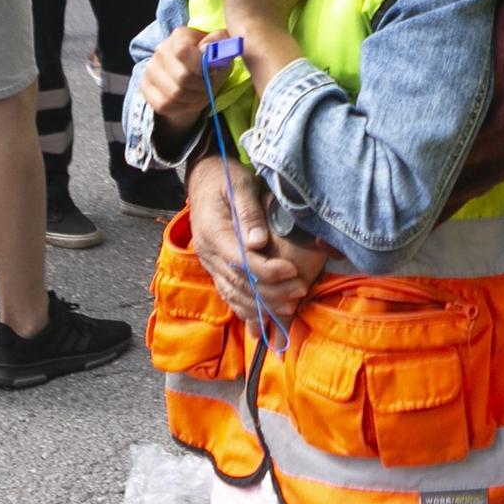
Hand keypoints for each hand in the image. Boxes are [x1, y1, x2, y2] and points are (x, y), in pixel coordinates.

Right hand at [142, 26, 218, 127]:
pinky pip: (163, 105)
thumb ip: (219, 43)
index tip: (210, 72)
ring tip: (198, 94)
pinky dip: (180, 108)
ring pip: (173, 94)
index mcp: (180, 35)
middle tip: (206, 87)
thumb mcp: (221, 50)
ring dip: (192, 100)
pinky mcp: (145, 86)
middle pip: (182, 78)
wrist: (193, 76)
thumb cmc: (208, 61)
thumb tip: (207, 48)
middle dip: (201, 87)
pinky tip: (186, 102)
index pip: (183, 51)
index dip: (200, 68)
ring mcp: (150, 68)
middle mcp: (161, 49)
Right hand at [186, 158, 312, 325]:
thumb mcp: (239, 185)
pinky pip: (228, 295)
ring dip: (261, 306)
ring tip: (289, 309)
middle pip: (239, 282)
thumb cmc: (226, 178)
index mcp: (213, 233)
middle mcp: (208, 253)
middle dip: (271, 292)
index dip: (267, 270)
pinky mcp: (215, 268)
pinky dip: (245, 311)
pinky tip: (261, 325)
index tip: (292, 271)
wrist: (203, 179)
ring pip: (234, 294)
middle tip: (300, 292)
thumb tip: (258, 242)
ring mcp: (209, 263)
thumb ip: (249, 213)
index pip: (240, 261)